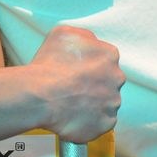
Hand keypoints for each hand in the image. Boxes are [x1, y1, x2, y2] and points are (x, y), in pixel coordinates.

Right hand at [30, 26, 123, 142]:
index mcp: (109, 55)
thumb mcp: (63, 33)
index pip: (105, 58)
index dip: (88, 63)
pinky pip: (99, 121)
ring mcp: (112, 103)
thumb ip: (84, 36)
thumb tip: (91, 42)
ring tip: (68, 101)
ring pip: (104, 101)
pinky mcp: (105, 123)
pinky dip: (87, 119)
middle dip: (93, 82)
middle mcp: (116, 78)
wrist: (40, 95)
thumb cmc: (49, 63)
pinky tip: (71, 114)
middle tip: (71, 85)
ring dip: (90, 101)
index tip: (75, 68)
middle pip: (107, 80)